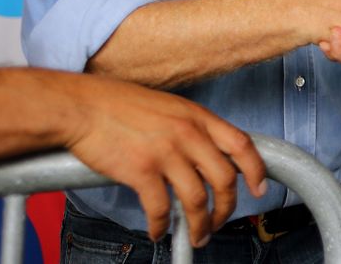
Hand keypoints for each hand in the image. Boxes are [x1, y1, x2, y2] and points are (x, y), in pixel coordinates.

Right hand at [59, 74, 267, 245]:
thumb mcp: (167, 106)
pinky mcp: (142, 171)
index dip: (255, 170)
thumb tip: (202, 155)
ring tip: (195, 236)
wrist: (82, 106)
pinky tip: (158, 230)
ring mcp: (166, 153)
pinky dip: (163, 226)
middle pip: (224, 179)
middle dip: (226, 208)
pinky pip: (162, 209)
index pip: (241, 144)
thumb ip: (189, 128)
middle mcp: (188, 134)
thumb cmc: (118, 104)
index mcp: (197, 117)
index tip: (258, 188)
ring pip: (197, 200)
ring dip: (199, 225)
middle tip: (220, 221)